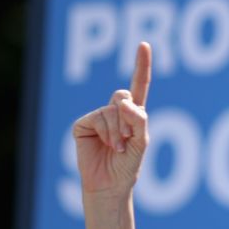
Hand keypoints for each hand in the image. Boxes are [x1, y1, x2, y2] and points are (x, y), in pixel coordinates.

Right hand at [73, 42, 151, 197]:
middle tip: (127, 139)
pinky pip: (98, 118)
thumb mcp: (141, 142)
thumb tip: (123, 102)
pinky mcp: (83, 123)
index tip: (144, 44)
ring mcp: (98, 116)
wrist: (109, 184)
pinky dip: (107, 133)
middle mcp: (115, 111)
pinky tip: (108, 146)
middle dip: (128, 118)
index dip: (141, 65)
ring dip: (118, 131)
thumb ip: (138, 120)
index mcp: (133, 113)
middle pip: (122, 95)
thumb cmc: (128, 165)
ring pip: (112, 110)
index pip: (139, 85)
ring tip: (118, 148)